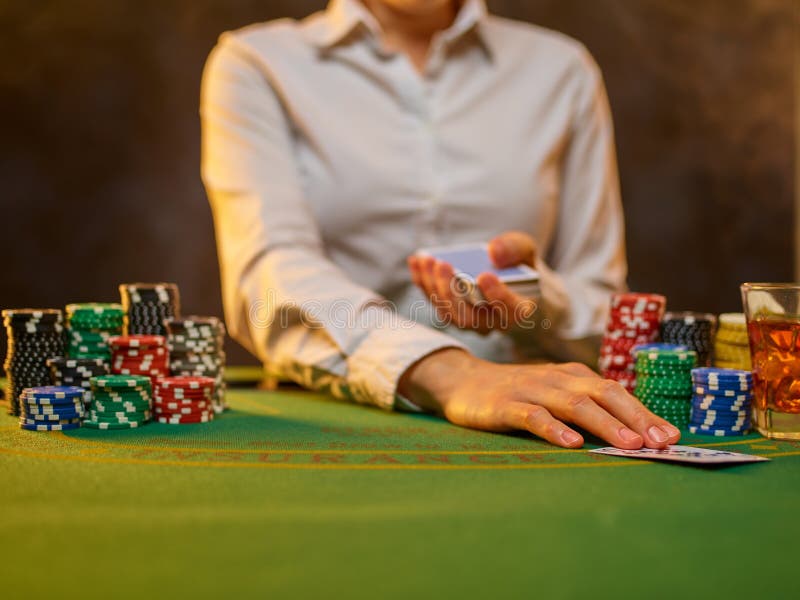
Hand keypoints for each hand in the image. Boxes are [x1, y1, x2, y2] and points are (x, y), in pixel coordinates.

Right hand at [398, 348, 680, 448]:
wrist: (463, 381)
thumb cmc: (518, 394)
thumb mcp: (555, 395)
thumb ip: (586, 409)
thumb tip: (633, 434)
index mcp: (574, 376)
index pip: (616, 393)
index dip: (645, 413)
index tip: (673, 437)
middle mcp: (558, 379)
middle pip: (604, 395)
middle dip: (636, 418)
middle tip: (662, 442)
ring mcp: (532, 391)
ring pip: (575, 405)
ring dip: (605, 424)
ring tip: (630, 445)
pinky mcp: (506, 405)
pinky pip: (534, 417)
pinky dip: (554, 428)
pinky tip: (572, 443)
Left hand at [407, 231, 537, 333]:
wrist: (510, 284)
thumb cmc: (520, 267)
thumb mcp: (526, 252)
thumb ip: (515, 249)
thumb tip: (493, 252)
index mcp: (520, 309)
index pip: (511, 311)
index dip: (498, 296)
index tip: (485, 276)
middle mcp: (493, 323)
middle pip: (469, 317)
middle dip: (452, 291)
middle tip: (443, 264)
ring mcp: (470, 322)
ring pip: (448, 312)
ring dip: (434, 286)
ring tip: (426, 260)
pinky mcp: (451, 313)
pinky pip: (435, 302)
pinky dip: (423, 283)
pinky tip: (416, 262)